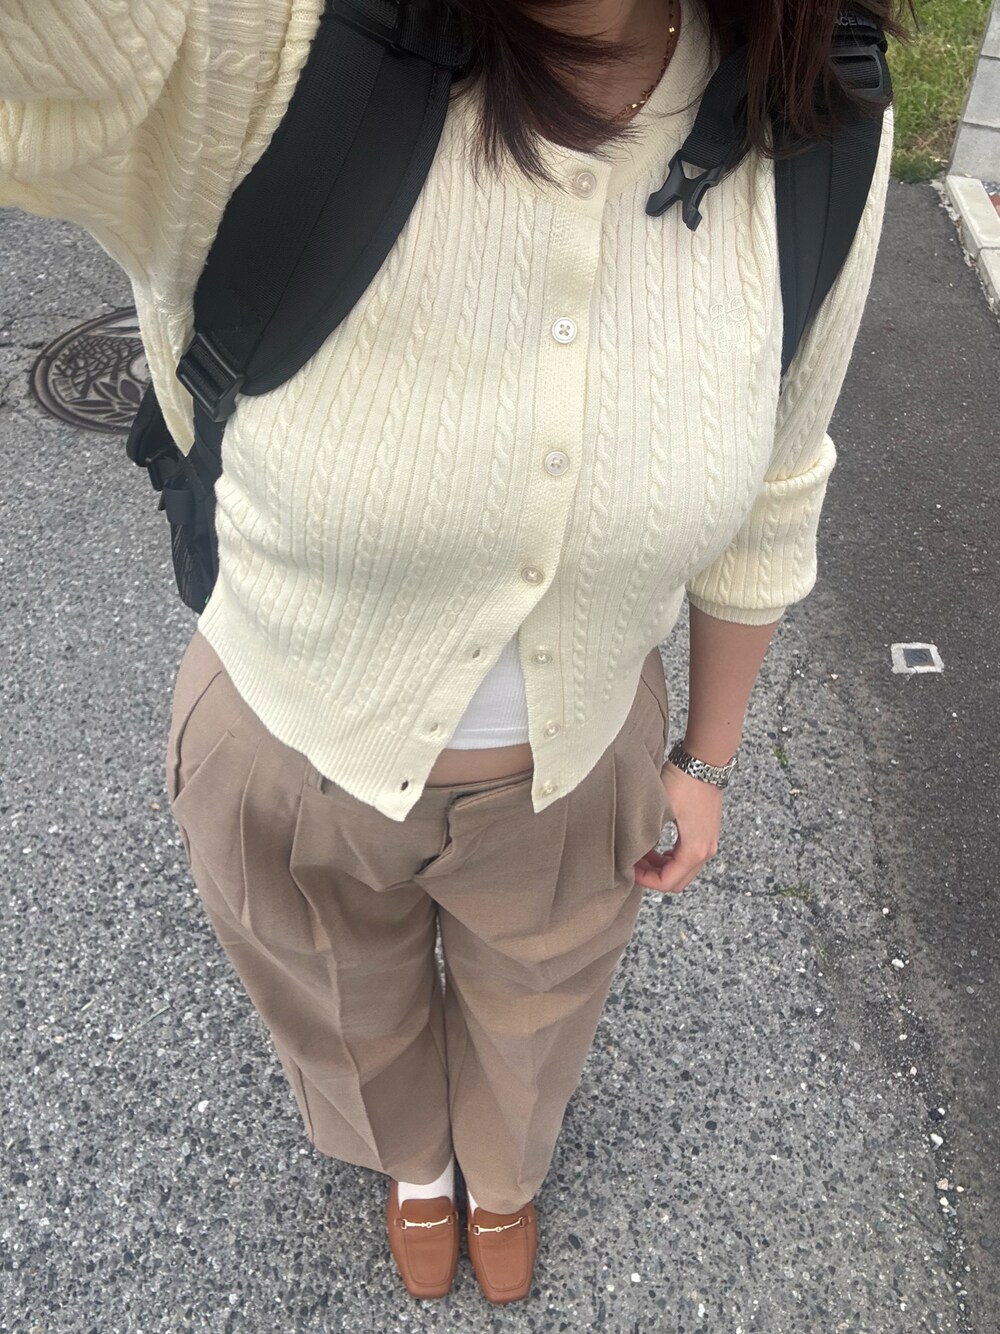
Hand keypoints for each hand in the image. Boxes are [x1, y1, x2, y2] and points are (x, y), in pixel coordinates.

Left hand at [633, 762, 723, 893]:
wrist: (704, 761)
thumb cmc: (682, 782)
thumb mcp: (658, 810)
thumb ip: (646, 838)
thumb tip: (632, 853)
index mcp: (694, 851)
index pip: (667, 882)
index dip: (645, 881)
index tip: (628, 869)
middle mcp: (706, 851)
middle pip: (678, 881)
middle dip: (653, 876)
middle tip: (633, 864)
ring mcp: (709, 842)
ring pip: (683, 870)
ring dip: (662, 867)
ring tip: (641, 854)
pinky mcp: (707, 832)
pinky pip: (688, 856)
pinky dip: (671, 858)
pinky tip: (655, 847)